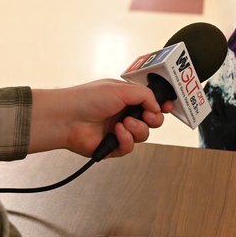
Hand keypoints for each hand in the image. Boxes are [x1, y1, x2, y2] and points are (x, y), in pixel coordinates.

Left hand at [29, 79, 169, 157]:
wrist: (68, 118)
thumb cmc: (87, 98)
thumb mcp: (121, 89)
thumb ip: (145, 95)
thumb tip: (157, 106)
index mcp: (126, 97)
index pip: (150, 102)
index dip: (161, 105)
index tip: (168, 106)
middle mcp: (123, 113)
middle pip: (152, 120)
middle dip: (153, 118)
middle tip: (147, 115)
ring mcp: (119, 130)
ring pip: (143, 135)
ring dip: (137, 129)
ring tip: (123, 123)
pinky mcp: (113, 146)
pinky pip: (130, 147)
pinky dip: (125, 139)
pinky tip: (116, 132)